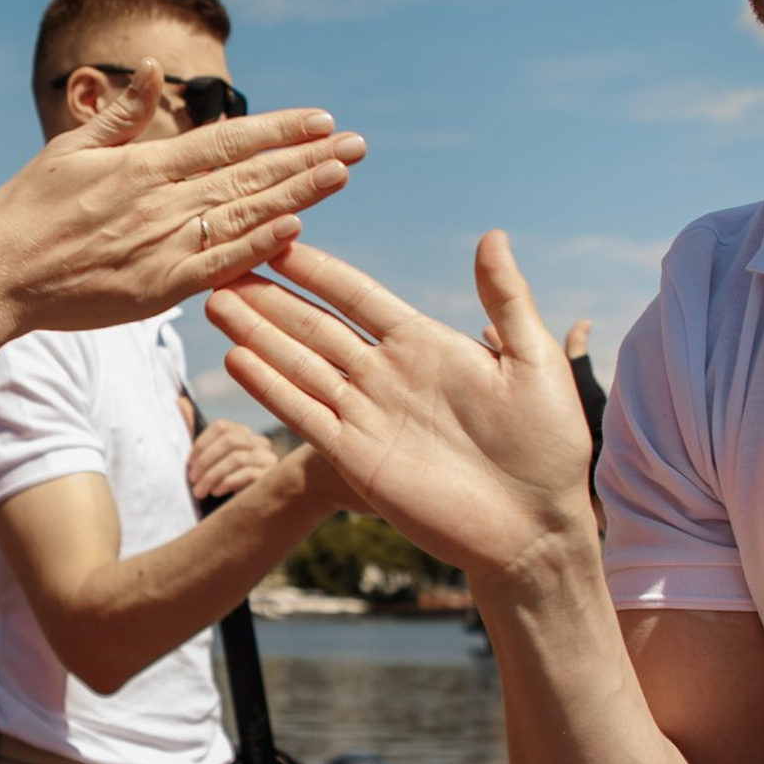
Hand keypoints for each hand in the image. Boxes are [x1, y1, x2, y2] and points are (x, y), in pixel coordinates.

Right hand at [0, 66, 362, 332]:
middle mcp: (159, 203)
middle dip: (307, 158)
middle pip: (247, 175)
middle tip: (357, 144)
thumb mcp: (68, 149)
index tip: (321, 118)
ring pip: (243, 215)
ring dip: (297, 194)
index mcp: (142, 166)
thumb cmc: (25, 211)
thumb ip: (121, 115)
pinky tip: (295, 229)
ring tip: (342, 175)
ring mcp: (161, 247)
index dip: (277, 129)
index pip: (225, 141)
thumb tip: (159, 71)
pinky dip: (257, 247)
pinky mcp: (157, 289)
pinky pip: (218, 265)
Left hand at [187, 418, 275, 503]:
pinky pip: (249, 474)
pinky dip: (228, 482)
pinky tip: (216, 492)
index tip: (188, 464)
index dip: (201, 443)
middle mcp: (258, 442)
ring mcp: (268, 459)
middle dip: (206, 461)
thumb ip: (195, 431)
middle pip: (230, 440)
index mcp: (242, 433)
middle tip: (192, 480)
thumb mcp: (208, 458)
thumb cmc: (222, 481)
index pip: (222, 426)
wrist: (245, 510)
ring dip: (213, 475)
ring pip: (237, 458)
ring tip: (200, 491)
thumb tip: (179, 401)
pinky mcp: (271, 477)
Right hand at [204, 233, 593, 584]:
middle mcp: (386, 375)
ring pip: (299, 365)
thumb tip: (491, 236)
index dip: (318, 270)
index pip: (357, 297)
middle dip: (269, 298)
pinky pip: (304, 414)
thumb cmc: (547, 445)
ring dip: (257, 335)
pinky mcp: (355, 457)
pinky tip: (237, 359)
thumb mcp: (535, 362)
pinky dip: (269, 388)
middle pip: (314, 327)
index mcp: (425, 345)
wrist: (533, 527)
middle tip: (223, 267)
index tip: (280, 240)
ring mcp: (366, 416)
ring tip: (215, 302)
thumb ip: (506, 301)